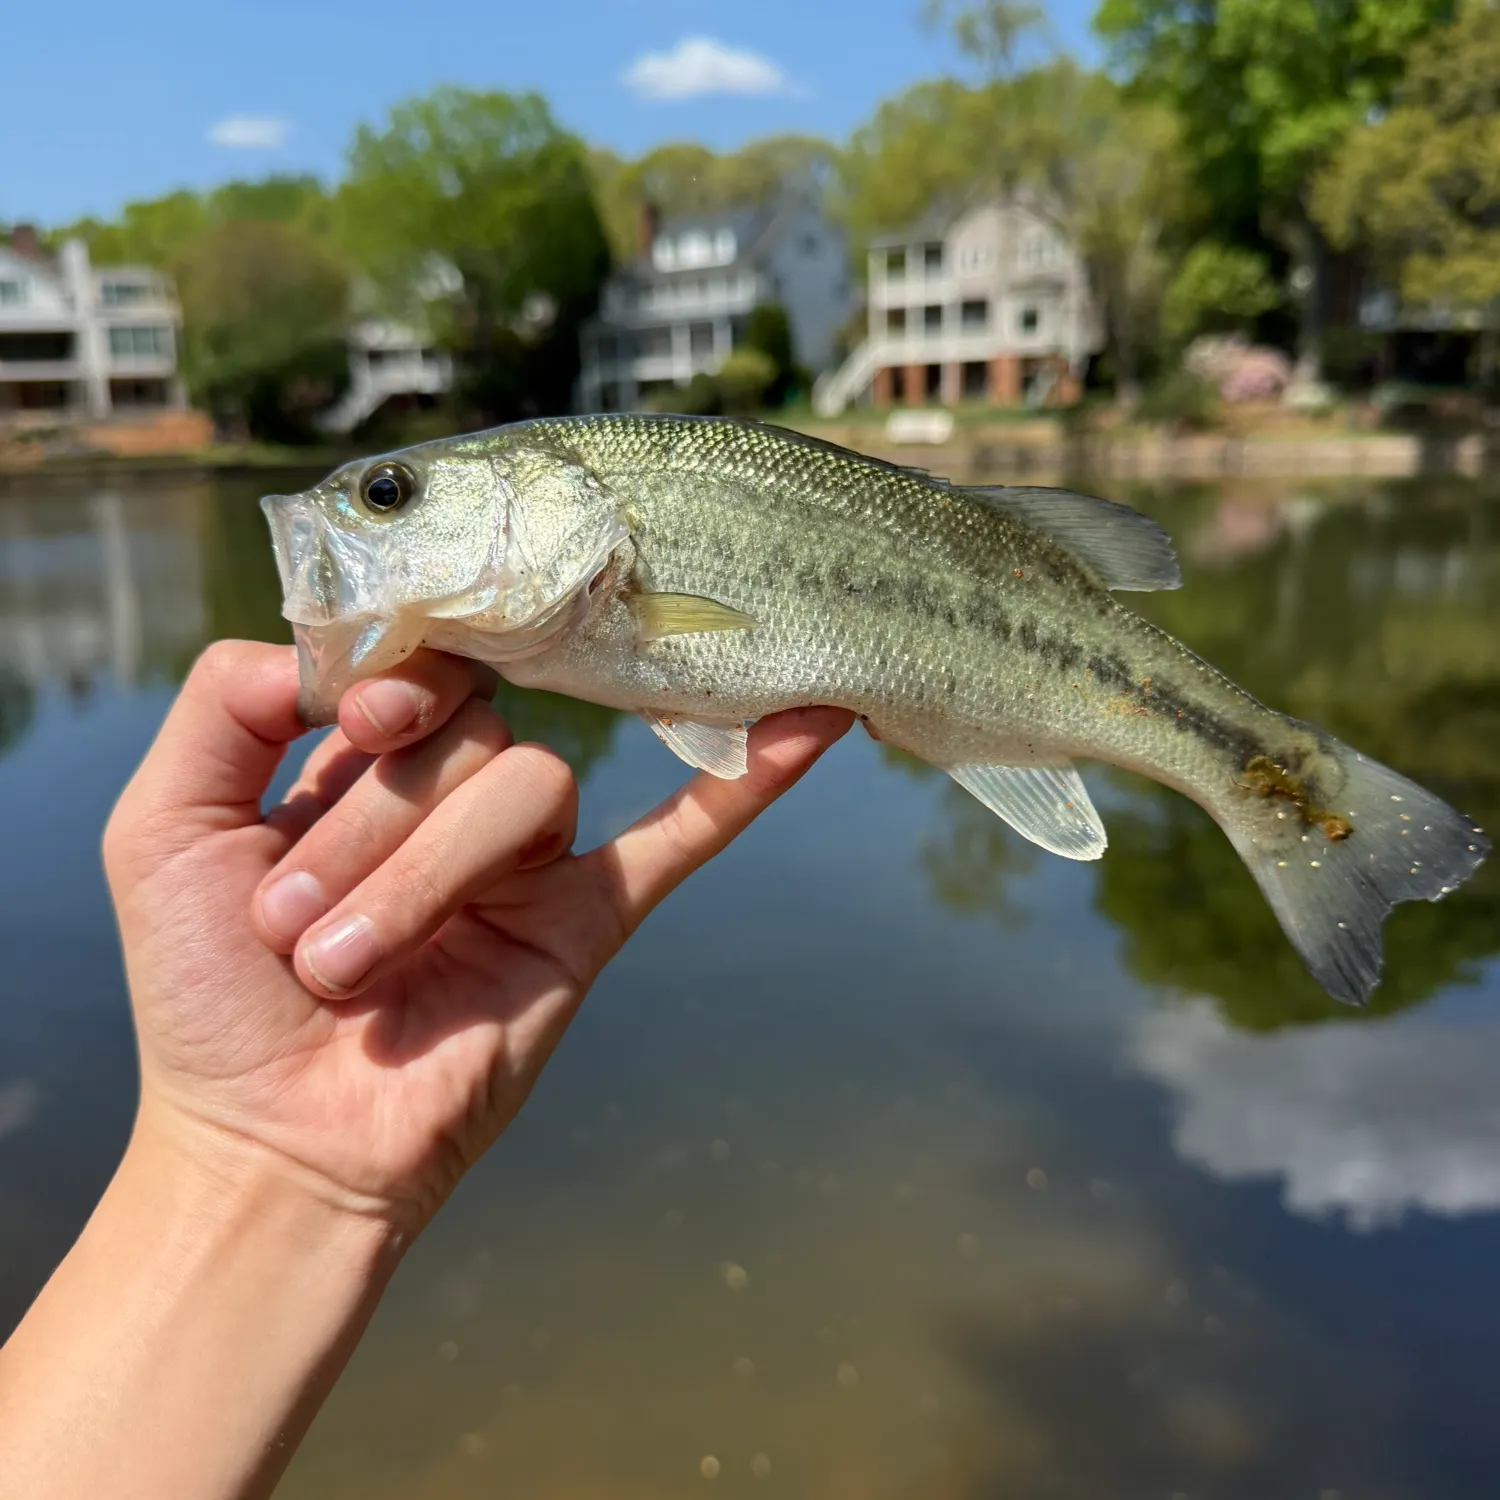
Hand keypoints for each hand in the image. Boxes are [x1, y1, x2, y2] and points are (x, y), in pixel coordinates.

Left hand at [104, 640, 852, 1234]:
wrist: (275, 1145)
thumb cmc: (206, 994)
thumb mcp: (163, 826)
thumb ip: (222, 701)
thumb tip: (336, 644)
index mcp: (369, 761)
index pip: (417, 661)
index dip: (397, 677)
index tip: (358, 727)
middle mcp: (454, 795)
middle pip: (469, 725)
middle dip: (375, 824)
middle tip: (296, 930)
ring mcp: (529, 856)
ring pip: (530, 783)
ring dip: (425, 873)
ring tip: (347, 969)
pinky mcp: (588, 920)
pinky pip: (681, 837)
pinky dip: (746, 783)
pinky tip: (815, 723)